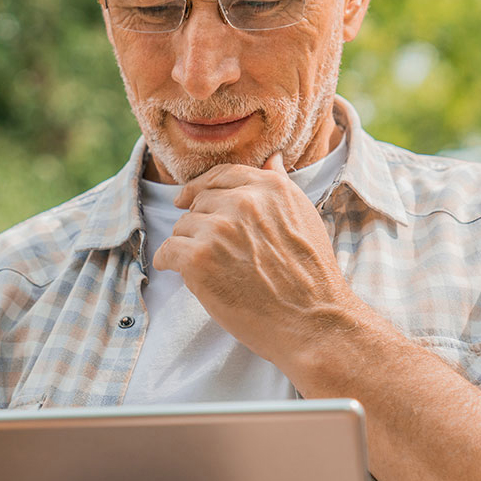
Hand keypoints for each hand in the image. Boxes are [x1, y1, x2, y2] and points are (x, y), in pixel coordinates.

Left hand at [153, 152, 357, 373]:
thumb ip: (281, 185)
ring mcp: (220, 229)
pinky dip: (168, 262)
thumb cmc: (311, 276)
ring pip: (182, 226)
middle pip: (199, 202)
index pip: (222, 175)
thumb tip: (273, 158)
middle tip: (213, 250)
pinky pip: (167, 251)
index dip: (202, 187)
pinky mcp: (200, 258)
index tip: (188, 198)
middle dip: (200, 224)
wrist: (313, 322)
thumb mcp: (304, 217)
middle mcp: (244, 201)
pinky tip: (180, 272)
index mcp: (270, 187)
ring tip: (210, 268)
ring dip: (188, 245)